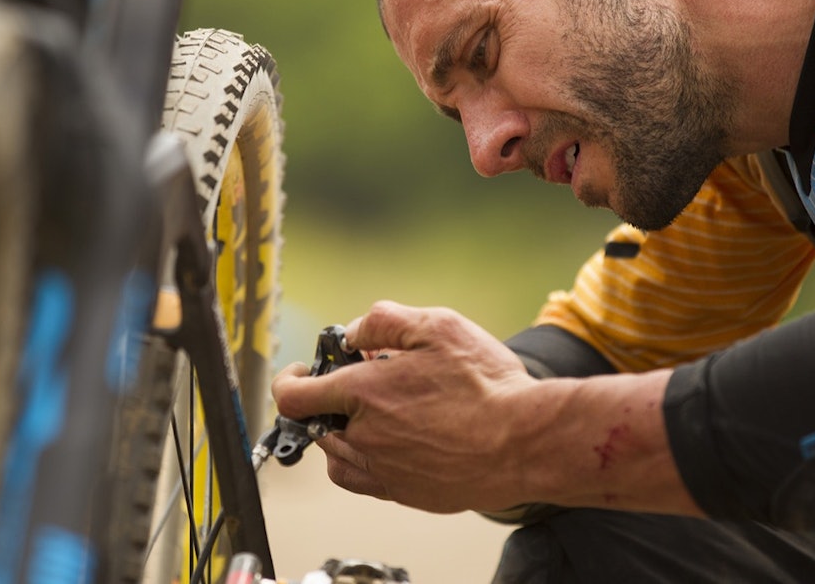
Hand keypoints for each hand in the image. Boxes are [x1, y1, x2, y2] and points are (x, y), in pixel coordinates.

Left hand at [271, 300, 539, 513]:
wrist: (525, 441)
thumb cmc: (486, 385)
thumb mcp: (438, 326)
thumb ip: (384, 321)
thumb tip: (353, 333)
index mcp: (363, 392)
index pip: (294, 396)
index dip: (289, 381)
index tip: (300, 372)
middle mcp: (364, 436)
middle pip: (315, 424)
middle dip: (326, 400)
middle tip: (359, 382)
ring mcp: (383, 470)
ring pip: (336, 455)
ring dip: (340, 431)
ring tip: (371, 413)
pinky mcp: (405, 493)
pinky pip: (362, 480)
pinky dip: (360, 460)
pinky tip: (385, 444)